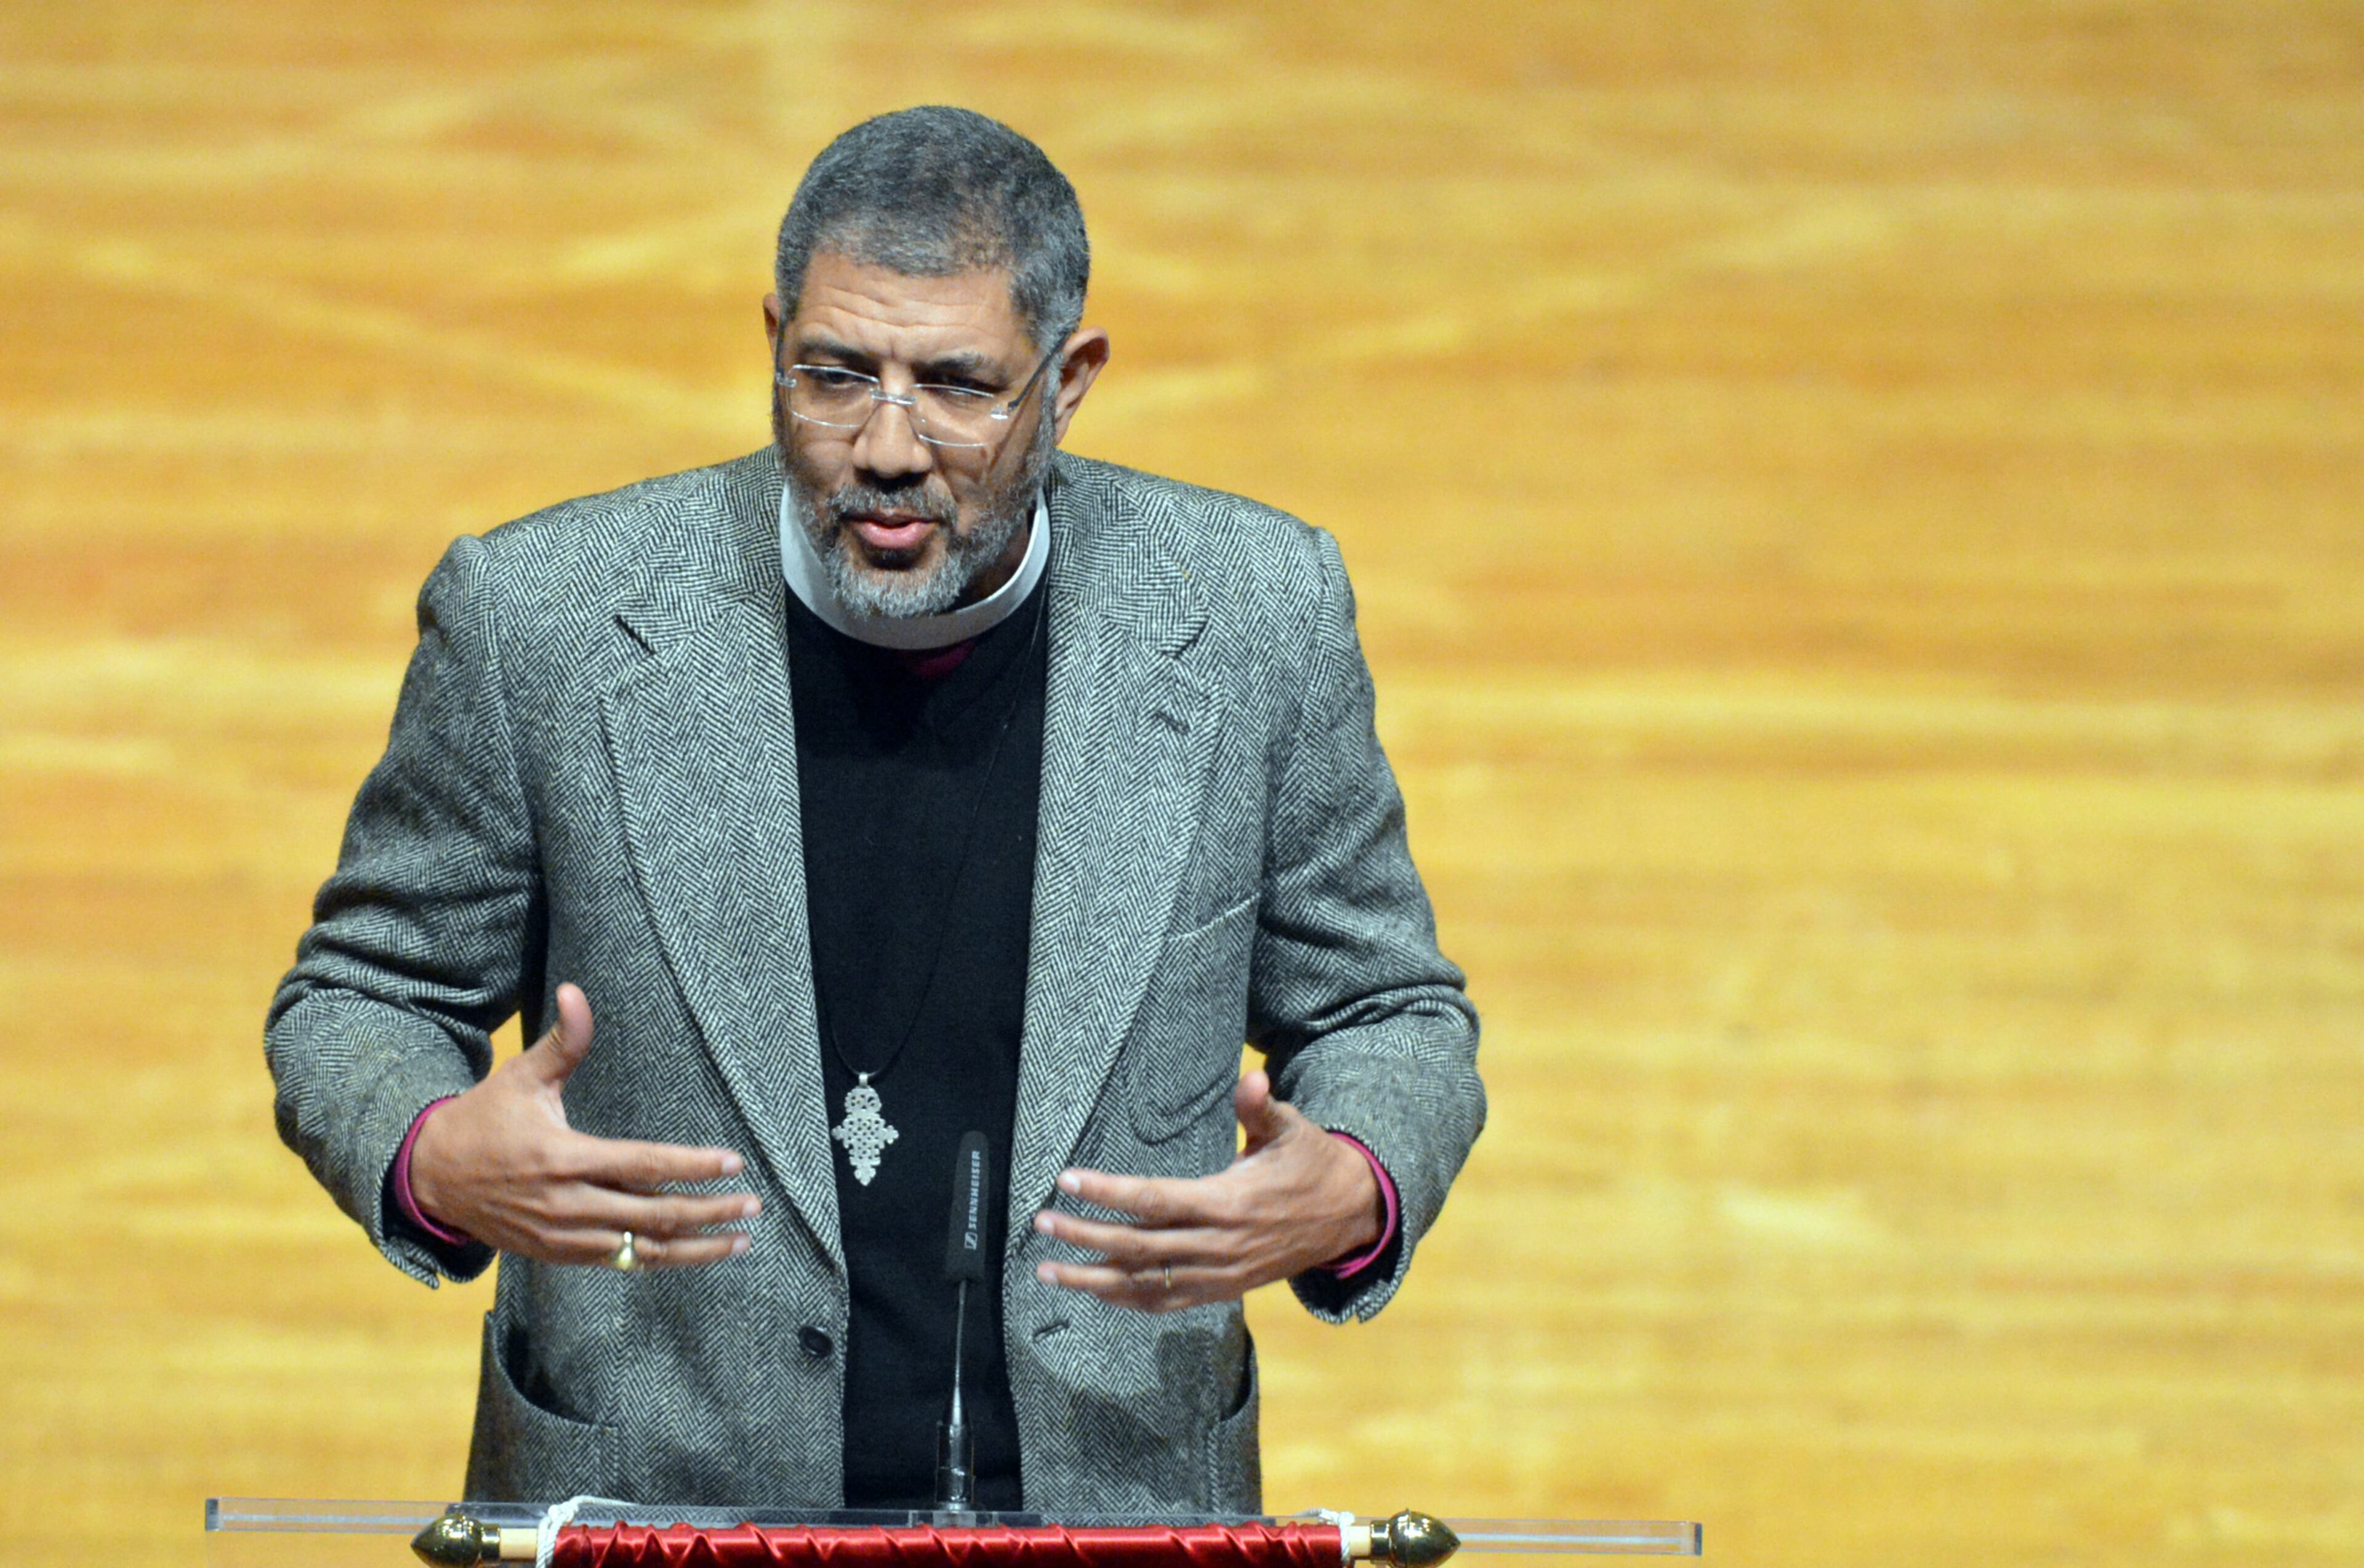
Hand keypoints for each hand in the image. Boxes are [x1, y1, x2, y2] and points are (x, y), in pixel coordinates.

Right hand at [407, 983, 757, 1267]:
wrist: (431, 1177)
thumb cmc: (484, 1119)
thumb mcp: (522, 1076)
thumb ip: (563, 1041)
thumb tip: (576, 991)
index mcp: (564, 1158)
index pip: (643, 1165)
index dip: (692, 1166)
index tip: (733, 1162)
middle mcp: (567, 1204)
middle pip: (653, 1215)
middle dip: (709, 1212)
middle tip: (752, 1204)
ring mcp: (562, 1236)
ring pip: (640, 1250)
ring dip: (694, 1248)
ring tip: (739, 1242)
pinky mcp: (557, 1255)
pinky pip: (617, 1262)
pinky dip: (657, 1259)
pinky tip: (693, 1253)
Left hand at [1031, 1069, 1381, 1312]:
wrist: (1351, 1215)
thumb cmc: (1312, 1162)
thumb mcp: (1292, 1128)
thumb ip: (1261, 1107)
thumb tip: (1250, 1074)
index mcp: (1229, 1202)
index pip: (1154, 1200)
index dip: (1108, 1191)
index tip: (1067, 1180)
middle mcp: (1220, 1245)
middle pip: (1139, 1247)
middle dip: (1085, 1237)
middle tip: (1041, 1223)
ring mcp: (1222, 1274)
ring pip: (1147, 1284)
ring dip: (1094, 1279)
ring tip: (1048, 1270)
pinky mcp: (1225, 1290)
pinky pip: (1168, 1303)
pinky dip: (1128, 1300)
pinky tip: (1095, 1292)